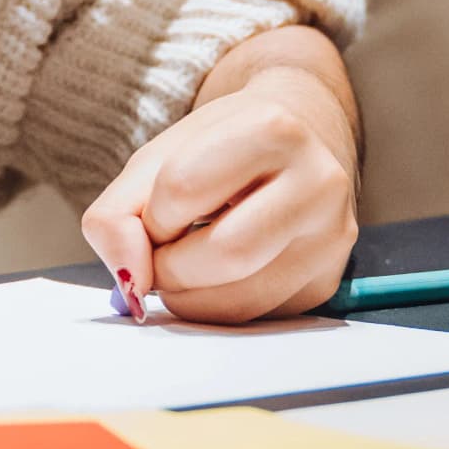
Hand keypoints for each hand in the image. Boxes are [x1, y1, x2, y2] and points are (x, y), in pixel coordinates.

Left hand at [82, 26, 358, 322]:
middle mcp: (319, 182)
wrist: (293, 141)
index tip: (157, 212)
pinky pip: (255, 319)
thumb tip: (130, 283)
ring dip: (188, 297)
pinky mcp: (327, 282)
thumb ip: (117, 215)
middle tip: (161, 253)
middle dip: (169, 268)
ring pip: (240, 302)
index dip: (151, 216)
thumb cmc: (219, 150)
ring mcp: (331, 237)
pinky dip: (215, 308)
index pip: (183, 191)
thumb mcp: (157, 158)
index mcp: (274, 129)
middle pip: (225, 255)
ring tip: (186, 263)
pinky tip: (217, 276)